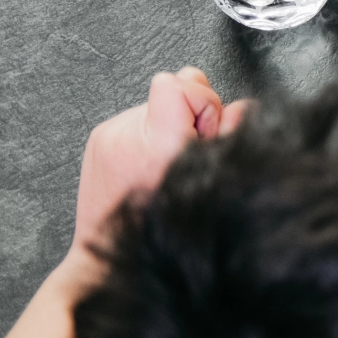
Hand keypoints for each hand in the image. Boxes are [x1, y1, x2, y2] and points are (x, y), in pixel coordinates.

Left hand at [72, 69, 243, 265]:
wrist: (115, 252)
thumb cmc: (167, 224)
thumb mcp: (216, 178)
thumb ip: (230, 136)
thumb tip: (238, 109)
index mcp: (161, 145)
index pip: (180, 85)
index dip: (203, 102)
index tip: (204, 132)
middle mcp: (130, 135)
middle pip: (174, 85)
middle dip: (191, 112)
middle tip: (187, 148)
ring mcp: (110, 135)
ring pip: (157, 104)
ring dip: (168, 125)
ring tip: (166, 160)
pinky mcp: (99, 139)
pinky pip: (137, 118)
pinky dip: (149, 134)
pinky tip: (149, 163)